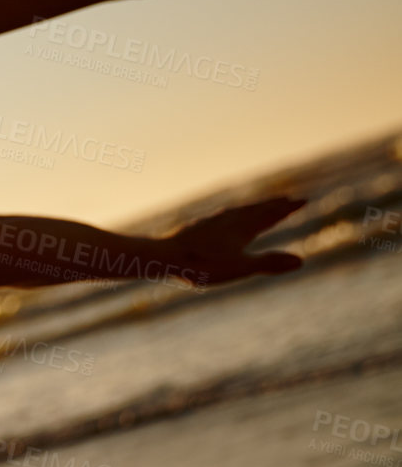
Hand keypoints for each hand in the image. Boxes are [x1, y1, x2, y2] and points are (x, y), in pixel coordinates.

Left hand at [166, 196, 304, 286]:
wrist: (163, 256)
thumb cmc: (202, 266)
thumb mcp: (240, 268)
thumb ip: (269, 263)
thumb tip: (300, 261)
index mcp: (242, 230)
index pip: (270, 216)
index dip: (287, 209)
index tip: (303, 200)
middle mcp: (229, 221)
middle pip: (256, 209)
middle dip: (273, 205)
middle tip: (288, 198)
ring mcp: (211, 222)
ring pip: (238, 211)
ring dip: (253, 207)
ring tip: (261, 205)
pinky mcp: (196, 227)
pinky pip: (222, 216)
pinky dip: (233, 213)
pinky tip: (225, 217)